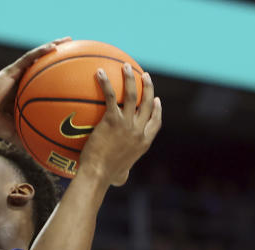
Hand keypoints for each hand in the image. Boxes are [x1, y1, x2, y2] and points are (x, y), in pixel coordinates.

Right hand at [0, 37, 70, 143]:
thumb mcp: (16, 134)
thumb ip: (30, 142)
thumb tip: (42, 160)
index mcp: (25, 93)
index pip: (45, 82)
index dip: (59, 77)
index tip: (75, 76)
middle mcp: (23, 80)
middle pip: (44, 66)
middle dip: (61, 58)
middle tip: (78, 52)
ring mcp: (17, 73)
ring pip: (39, 57)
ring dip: (54, 47)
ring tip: (69, 40)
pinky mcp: (11, 70)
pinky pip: (29, 58)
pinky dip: (41, 51)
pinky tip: (54, 47)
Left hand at [79, 65, 162, 185]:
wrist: (98, 175)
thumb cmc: (105, 179)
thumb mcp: (119, 176)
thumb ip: (123, 173)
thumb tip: (120, 179)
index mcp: (143, 143)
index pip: (155, 123)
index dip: (157, 110)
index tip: (156, 100)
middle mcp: (139, 132)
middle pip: (147, 104)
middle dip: (148, 87)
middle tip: (144, 76)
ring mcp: (127, 125)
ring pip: (133, 96)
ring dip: (131, 79)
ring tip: (126, 67)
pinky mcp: (113, 121)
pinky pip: (111, 97)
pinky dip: (106, 83)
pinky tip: (99, 72)